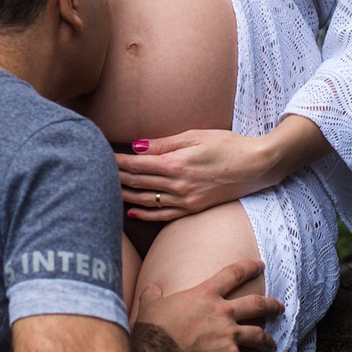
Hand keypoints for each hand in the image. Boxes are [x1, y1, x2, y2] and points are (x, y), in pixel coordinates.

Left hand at [115, 117, 329, 219]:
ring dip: (125, 195)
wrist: (256, 166)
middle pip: (138, 183)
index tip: (100, 156)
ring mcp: (186, 200)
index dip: (116, 162)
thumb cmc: (227, 145)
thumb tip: (135, 147)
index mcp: (177, 164)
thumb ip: (163, 144)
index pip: (137, 166)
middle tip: (95, 172)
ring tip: (106, 190)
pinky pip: (163, 214)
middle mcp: (178, 185)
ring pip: (146, 200)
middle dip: (115, 178)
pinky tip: (131, 211)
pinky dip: (145, 214)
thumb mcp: (195, 136)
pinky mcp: (193, 209)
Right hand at [134, 259, 281, 351]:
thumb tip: (151, 289)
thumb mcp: (150, 305)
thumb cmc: (153, 328)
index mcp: (206, 294)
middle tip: (280, 307)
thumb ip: (153, 295)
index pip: (233, 274)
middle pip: (256, 305)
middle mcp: (223, 311)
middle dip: (271, 305)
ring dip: (268, 340)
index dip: (249, 267)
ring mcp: (229, 335)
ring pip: (258, 335)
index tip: (259, 265)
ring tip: (272, 344)